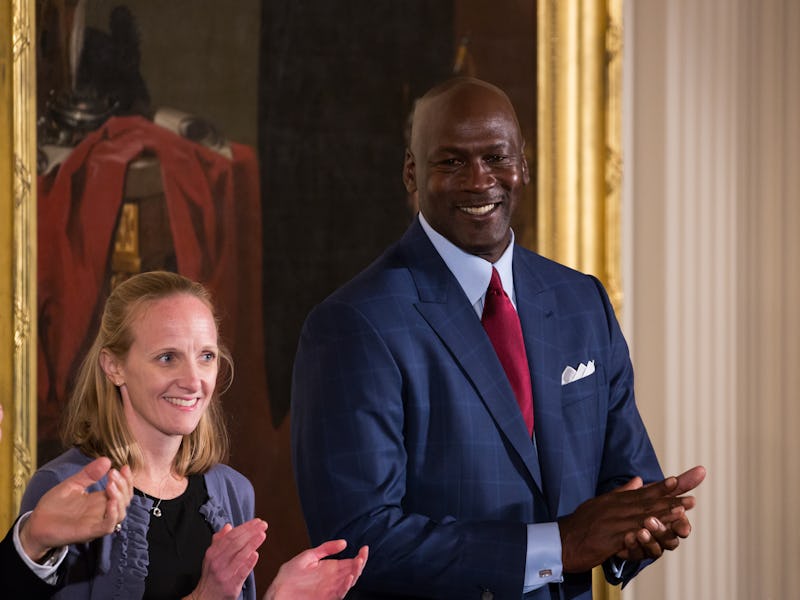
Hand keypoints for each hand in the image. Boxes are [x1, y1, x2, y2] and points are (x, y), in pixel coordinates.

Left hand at [20, 456, 133, 560]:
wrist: (36, 524)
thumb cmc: (53, 506)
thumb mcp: (71, 484)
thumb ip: (88, 474)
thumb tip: (106, 460)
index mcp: (99, 499)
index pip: (122, 490)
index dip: (127, 479)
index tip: (124, 467)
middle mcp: (101, 511)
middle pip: (125, 500)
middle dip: (124, 485)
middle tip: (113, 473)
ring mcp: (96, 521)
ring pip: (120, 513)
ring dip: (120, 498)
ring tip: (110, 485)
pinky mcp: (89, 531)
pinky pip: (108, 526)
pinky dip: (112, 515)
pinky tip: (110, 502)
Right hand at [187, 518, 266, 599]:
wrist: (205, 598)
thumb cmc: (211, 576)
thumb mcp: (211, 557)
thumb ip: (219, 541)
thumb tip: (228, 526)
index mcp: (213, 553)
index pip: (230, 536)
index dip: (244, 527)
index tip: (256, 522)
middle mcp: (217, 562)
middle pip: (236, 543)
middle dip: (251, 532)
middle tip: (263, 525)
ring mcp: (224, 574)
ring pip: (239, 556)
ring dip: (252, 544)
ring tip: (262, 535)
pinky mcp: (231, 586)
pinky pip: (241, 572)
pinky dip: (249, 563)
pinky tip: (256, 555)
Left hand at [264, 540, 368, 599]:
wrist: (277, 592)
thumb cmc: (289, 576)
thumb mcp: (307, 557)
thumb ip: (325, 549)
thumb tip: (343, 542)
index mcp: (330, 568)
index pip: (349, 562)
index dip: (359, 556)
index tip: (364, 548)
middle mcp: (333, 579)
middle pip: (352, 572)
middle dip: (360, 563)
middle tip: (362, 555)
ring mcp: (330, 590)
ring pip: (349, 582)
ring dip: (356, 573)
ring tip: (358, 563)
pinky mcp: (327, 599)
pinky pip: (340, 594)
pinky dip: (346, 586)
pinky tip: (349, 577)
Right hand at [559, 465, 705, 572]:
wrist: (561, 541)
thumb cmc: (580, 524)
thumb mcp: (599, 503)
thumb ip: (621, 493)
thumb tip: (638, 480)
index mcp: (616, 500)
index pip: (646, 490)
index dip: (666, 485)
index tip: (684, 477)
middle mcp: (617, 507)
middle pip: (650, 499)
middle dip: (674, 492)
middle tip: (695, 485)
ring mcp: (614, 522)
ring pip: (645, 514)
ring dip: (667, 509)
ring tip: (686, 505)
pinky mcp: (611, 538)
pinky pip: (632, 533)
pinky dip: (648, 529)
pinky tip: (661, 528)